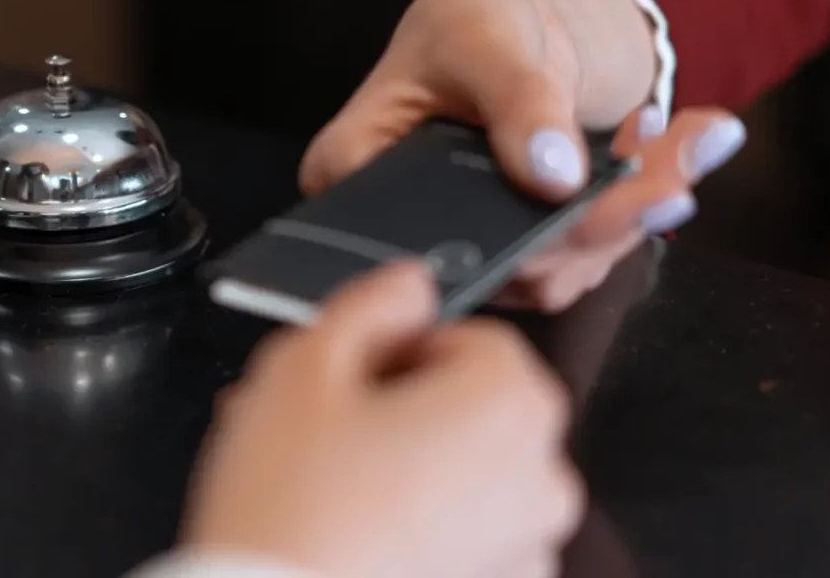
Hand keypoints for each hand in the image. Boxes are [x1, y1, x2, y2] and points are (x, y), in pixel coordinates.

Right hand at [184, 262, 583, 577]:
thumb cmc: (291, 512)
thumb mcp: (306, 367)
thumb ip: (370, 305)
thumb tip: (409, 286)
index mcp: (507, 405)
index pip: (471, 338)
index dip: (403, 346)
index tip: (355, 371)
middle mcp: (537, 476)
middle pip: (471, 403)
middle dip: (401, 402)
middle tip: (328, 422)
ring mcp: (524, 545)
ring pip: (465, 468)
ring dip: (408, 458)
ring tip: (328, 476)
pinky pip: (466, 530)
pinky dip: (422, 517)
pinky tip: (353, 521)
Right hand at [299, 0, 745, 311]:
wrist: (508, 22)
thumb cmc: (467, 17)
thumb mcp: (482, 35)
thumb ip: (515, 100)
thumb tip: (554, 176)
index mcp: (360, 172)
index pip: (428, 231)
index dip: (517, 235)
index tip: (599, 208)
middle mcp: (407, 226)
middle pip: (506, 259)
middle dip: (603, 220)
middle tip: (676, 179)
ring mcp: (469, 243)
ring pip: (559, 266)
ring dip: (635, 213)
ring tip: (690, 142)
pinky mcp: (520, 247)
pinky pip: (586, 252)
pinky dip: (638, 206)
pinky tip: (665, 149)